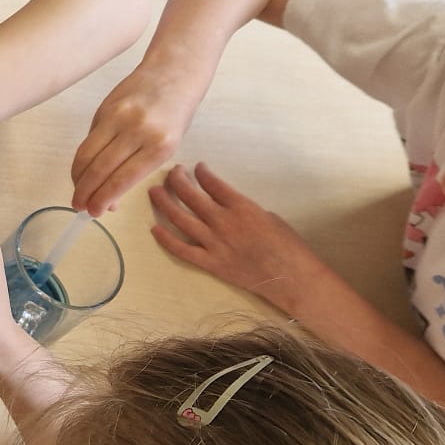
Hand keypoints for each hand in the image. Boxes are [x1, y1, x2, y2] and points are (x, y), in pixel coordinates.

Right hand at [70, 62, 204, 214]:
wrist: (174, 73)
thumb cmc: (173, 115)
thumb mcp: (164, 147)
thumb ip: (136, 169)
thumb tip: (110, 198)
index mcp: (160, 145)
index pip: (122, 179)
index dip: (103, 198)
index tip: (93, 213)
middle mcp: (138, 130)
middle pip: (100, 168)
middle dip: (85, 192)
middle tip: (78, 207)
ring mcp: (118, 117)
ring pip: (87, 154)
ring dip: (78, 178)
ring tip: (77, 192)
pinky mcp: (104, 108)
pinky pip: (88, 139)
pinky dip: (82, 159)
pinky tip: (82, 171)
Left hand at [150, 164, 324, 311]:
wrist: (290, 276)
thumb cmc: (287, 245)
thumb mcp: (268, 216)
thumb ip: (243, 209)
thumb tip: (226, 205)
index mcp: (241, 207)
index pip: (212, 183)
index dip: (201, 172)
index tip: (196, 168)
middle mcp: (223, 222)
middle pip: (191, 196)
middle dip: (177, 180)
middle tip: (171, 174)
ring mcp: (214, 243)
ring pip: (180, 219)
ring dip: (164, 203)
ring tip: (154, 192)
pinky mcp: (210, 263)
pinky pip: (181, 250)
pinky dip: (165, 239)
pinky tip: (154, 228)